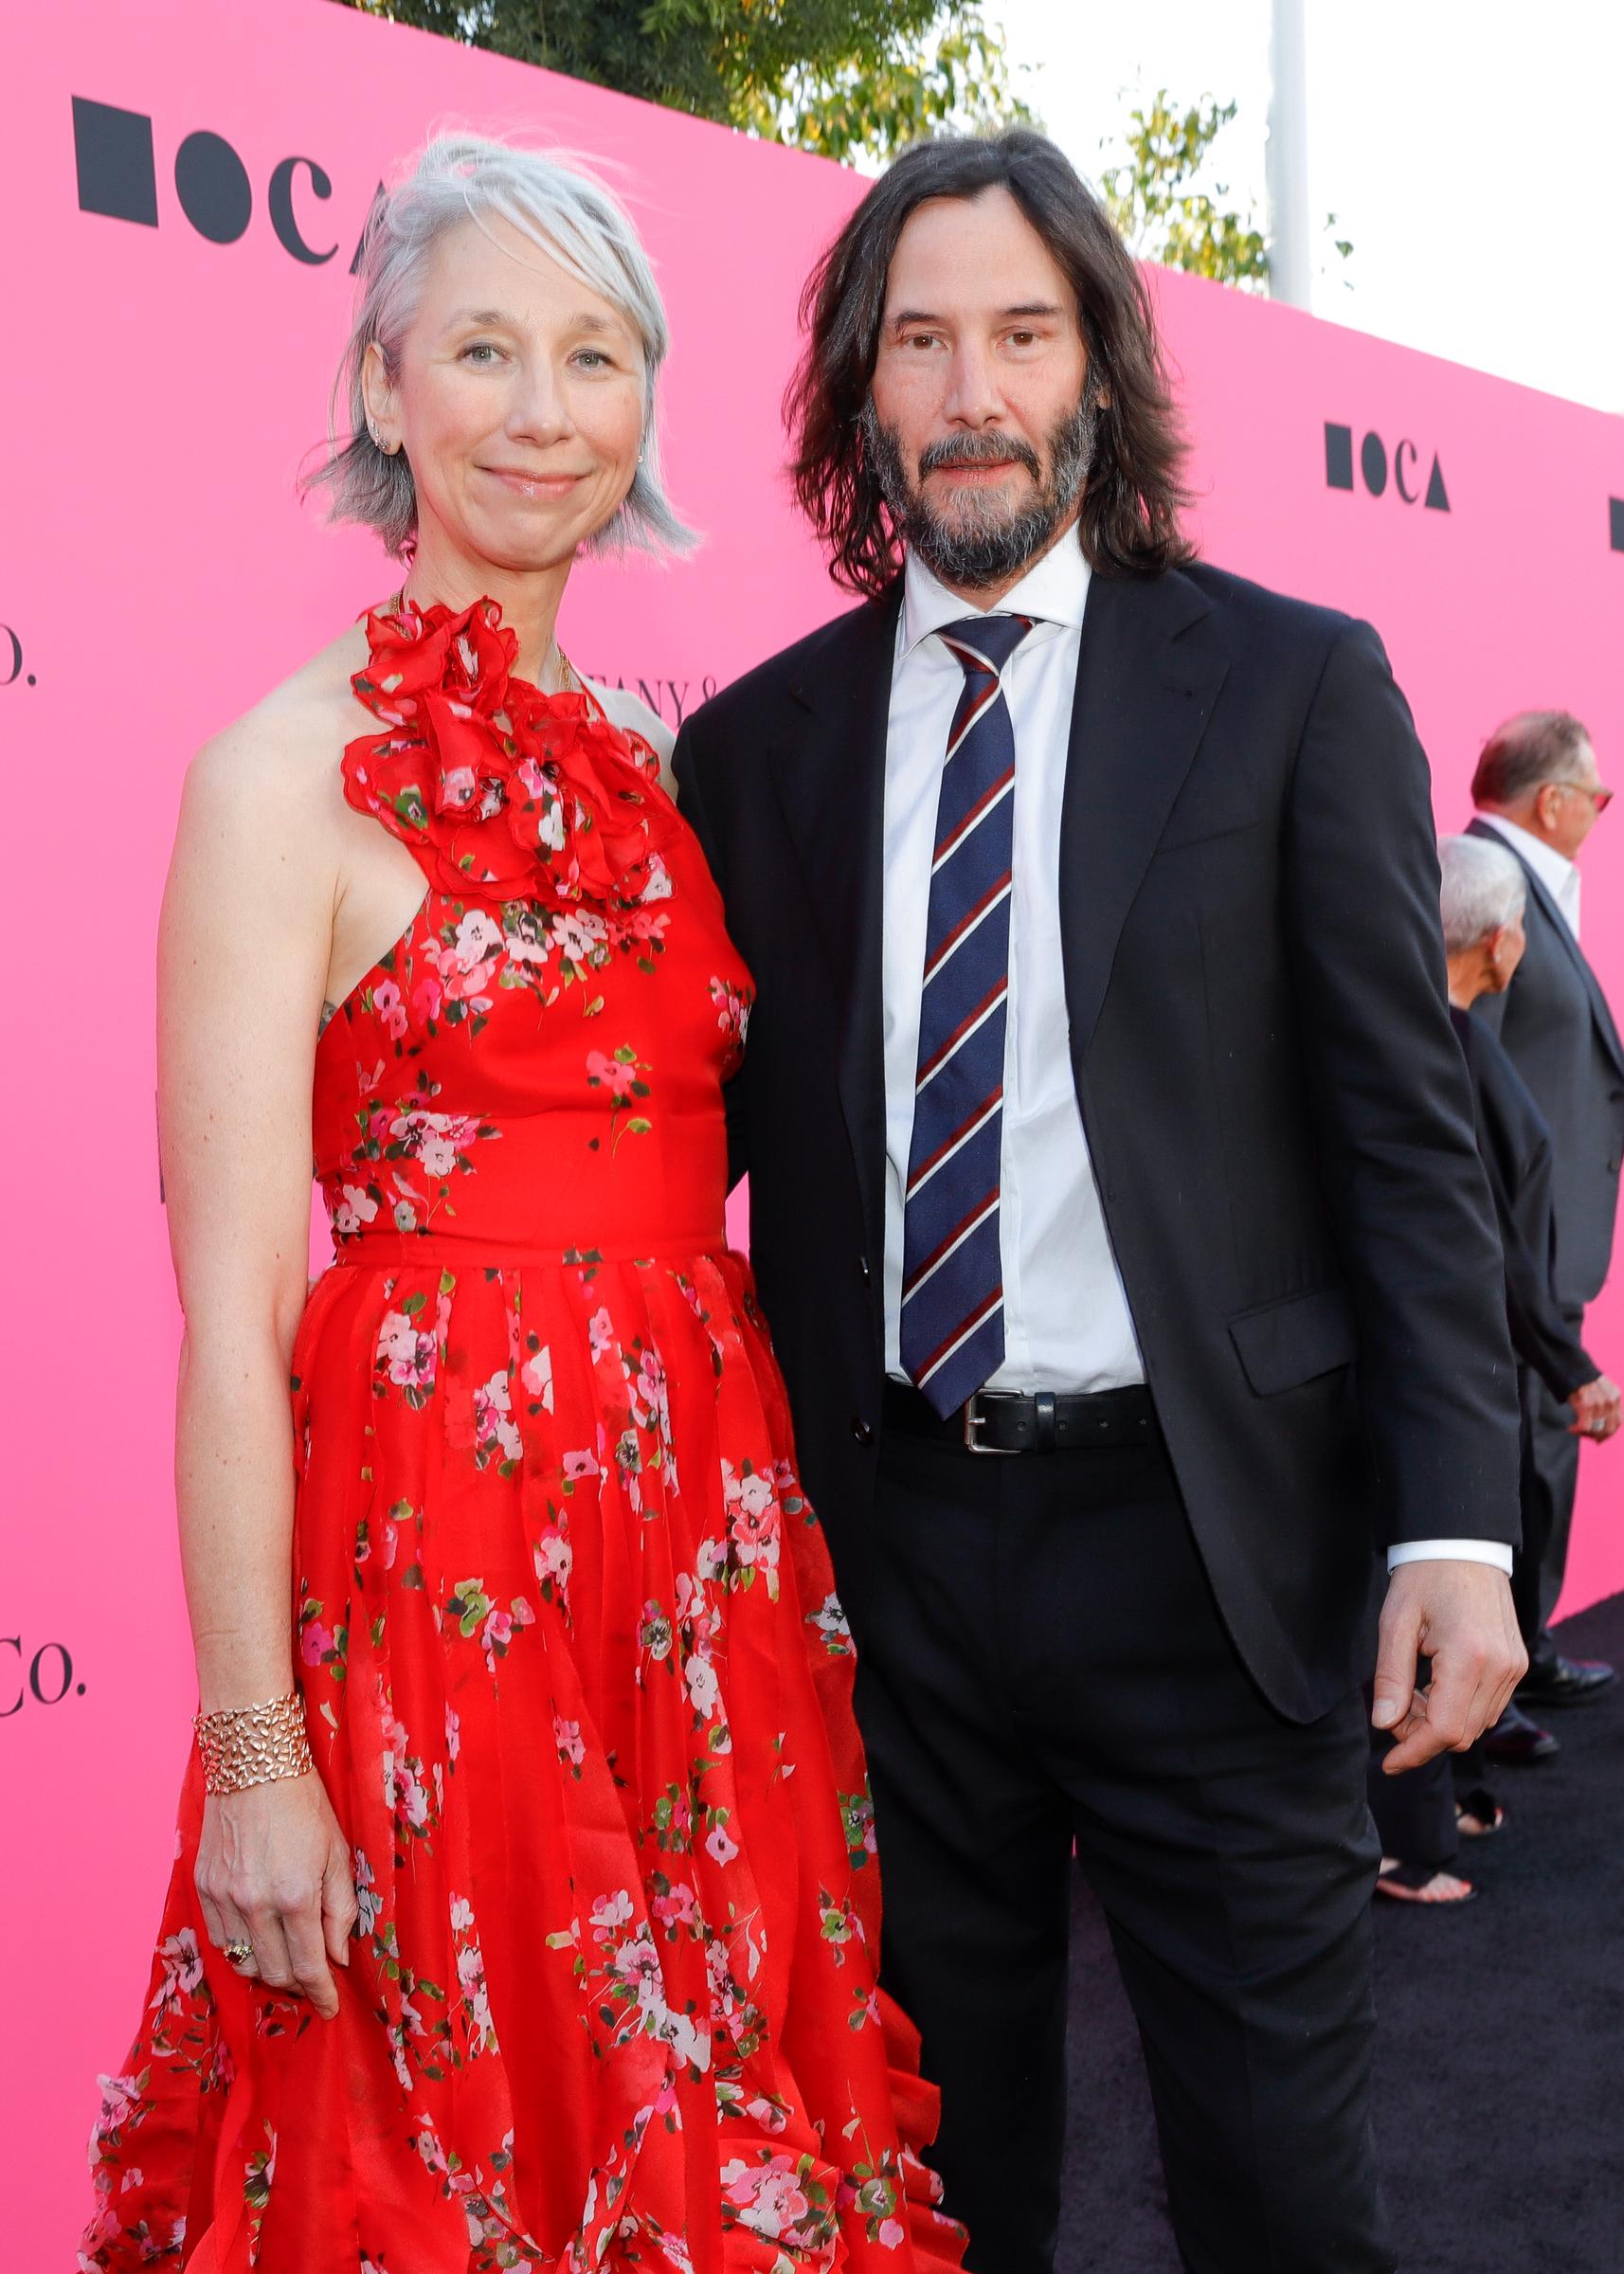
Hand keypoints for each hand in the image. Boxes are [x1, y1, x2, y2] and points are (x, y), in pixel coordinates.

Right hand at [194, 1772, 357, 2017]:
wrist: (255, 1764)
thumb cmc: (305, 1804)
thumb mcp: (338, 1852)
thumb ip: (341, 1909)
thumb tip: (338, 1957)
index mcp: (296, 1896)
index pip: (309, 1967)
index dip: (322, 1994)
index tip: (331, 2007)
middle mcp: (255, 1903)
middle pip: (274, 1973)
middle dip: (298, 1985)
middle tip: (314, 1979)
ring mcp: (224, 1897)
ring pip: (243, 1962)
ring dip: (267, 1969)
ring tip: (287, 1958)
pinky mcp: (203, 1887)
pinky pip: (220, 1939)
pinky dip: (240, 1948)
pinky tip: (258, 1936)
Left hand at [1371, 1560, 1526, 1773]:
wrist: (1463, 1544)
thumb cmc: (1425, 1577)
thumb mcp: (1395, 1623)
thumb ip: (1390, 1677)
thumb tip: (1384, 1724)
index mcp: (1469, 1657)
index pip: (1443, 1730)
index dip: (1413, 1751)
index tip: (1388, 1762)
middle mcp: (1500, 1668)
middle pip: (1461, 1734)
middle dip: (1421, 1735)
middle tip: (1393, 1710)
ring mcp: (1514, 1667)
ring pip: (1475, 1725)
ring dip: (1440, 1723)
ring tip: (1411, 1692)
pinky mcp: (1517, 1665)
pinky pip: (1488, 1707)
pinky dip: (1459, 1709)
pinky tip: (1434, 1685)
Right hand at [1567, 1374, 1620, 1441]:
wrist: (1570, 1366)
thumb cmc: (1582, 1378)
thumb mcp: (1601, 1387)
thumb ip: (1605, 1401)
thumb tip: (1601, 1421)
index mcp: (1615, 1395)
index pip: (1618, 1421)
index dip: (1609, 1432)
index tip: (1600, 1437)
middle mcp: (1610, 1400)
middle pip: (1609, 1428)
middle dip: (1598, 1436)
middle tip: (1587, 1436)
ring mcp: (1599, 1403)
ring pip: (1596, 1429)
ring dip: (1585, 1433)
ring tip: (1576, 1430)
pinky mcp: (1586, 1406)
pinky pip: (1584, 1426)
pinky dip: (1577, 1430)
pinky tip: (1571, 1428)